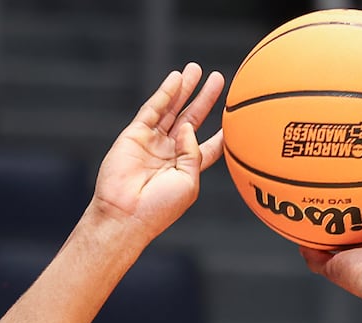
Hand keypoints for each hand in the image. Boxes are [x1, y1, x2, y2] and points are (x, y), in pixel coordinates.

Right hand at [92, 63, 224, 238]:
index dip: (221, 133)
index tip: (236, 118)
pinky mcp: (135, 134)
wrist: (125, 214)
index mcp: (186, 170)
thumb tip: (188, 126)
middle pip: (192, 120)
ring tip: (196, 69)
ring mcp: (152, 143)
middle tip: (218, 79)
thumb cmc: (159, 208)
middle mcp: (170, 153)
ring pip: (172, 110)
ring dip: (185, 89)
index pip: (208, 147)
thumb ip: (193, 153)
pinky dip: (165, 93)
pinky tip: (176, 78)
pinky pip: (153, 109)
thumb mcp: (188, 182)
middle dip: (205, 100)